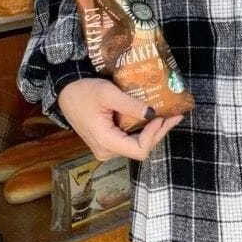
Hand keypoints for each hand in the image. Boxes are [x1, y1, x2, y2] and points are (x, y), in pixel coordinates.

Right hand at [57, 78, 183, 161]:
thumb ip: (131, 105)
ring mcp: (107, 148)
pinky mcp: (108, 141)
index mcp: (106, 142)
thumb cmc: (84, 91)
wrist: (65, 91)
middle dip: (159, 132)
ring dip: (154, 131)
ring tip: (170, 115)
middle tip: (176, 115)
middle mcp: (107, 150)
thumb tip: (152, 112)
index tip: (161, 117)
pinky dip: (144, 129)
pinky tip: (155, 118)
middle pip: (141, 149)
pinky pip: (130, 139)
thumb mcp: (108, 94)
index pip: (139, 150)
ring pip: (137, 145)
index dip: (154, 135)